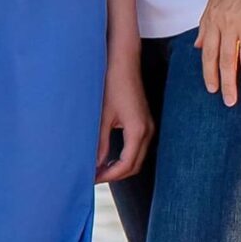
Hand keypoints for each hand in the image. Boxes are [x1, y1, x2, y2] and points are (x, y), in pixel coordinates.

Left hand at [96, 44, 149, 180]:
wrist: (123, 63)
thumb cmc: (111, 85)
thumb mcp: (102, 116)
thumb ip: (100, 142)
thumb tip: (96, 163)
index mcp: (138, 130)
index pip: (126, 165)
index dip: (109, 175)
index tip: (93, 178)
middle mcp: (147, 131)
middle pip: (134, 165)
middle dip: (115, 174)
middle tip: (94, 177)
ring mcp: (148, 126)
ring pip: (137, 157)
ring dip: (120, 166)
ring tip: (99, 170)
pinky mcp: (145, 122)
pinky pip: (137, 147)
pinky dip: (125, 156)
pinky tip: (109, 157)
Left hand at [196, 0, 240, 105]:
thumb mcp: (214, 0)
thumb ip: (206, 24)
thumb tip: (198, 46)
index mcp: (213, 18)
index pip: (209, 53)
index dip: (210, 73)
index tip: (211, 90)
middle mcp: (228, 22)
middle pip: (226, 59)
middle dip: (227, 83)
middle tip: (229, 102)